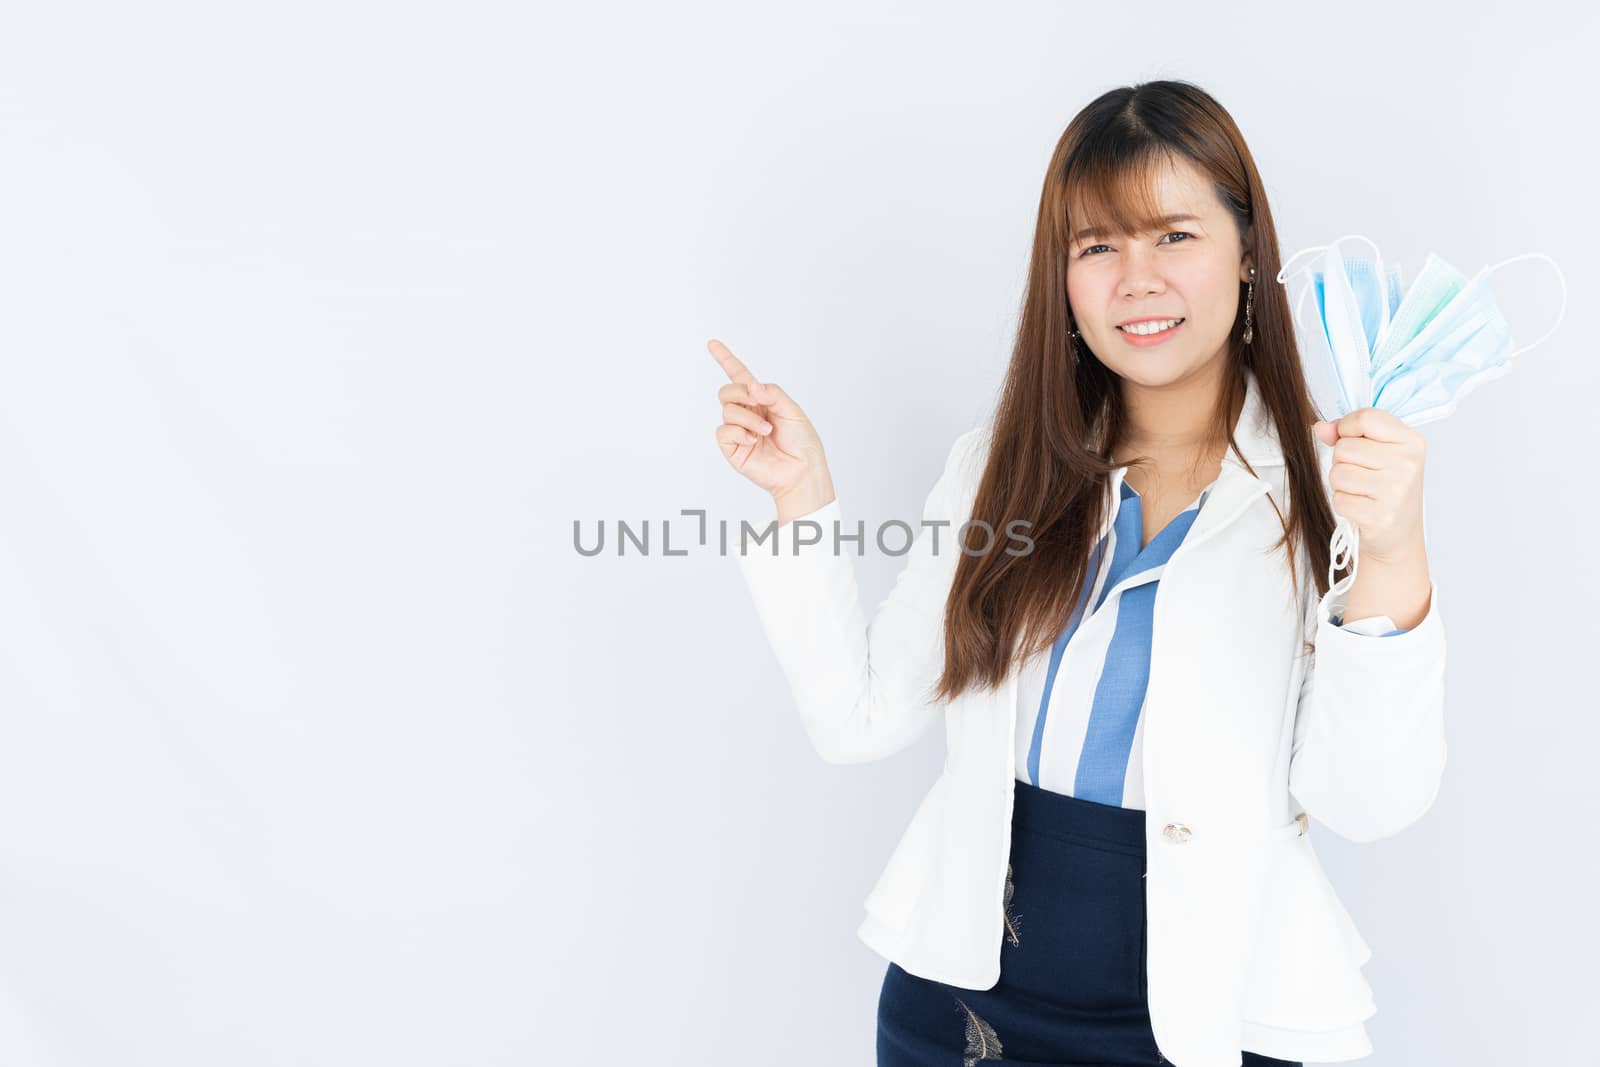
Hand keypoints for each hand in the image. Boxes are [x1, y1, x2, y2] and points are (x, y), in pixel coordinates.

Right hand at [708, 339, 835, 516]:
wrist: (802, 470)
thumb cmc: (801, 442)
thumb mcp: (791, 409)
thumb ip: (771, 392)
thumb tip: (751, 387)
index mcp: (761, 401)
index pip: (739, 377)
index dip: (726, 359)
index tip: (712, 343)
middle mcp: (747, 413)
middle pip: (728, 391)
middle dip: (741, 391)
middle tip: (758, 400)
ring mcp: (738, 431)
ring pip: (727, 410)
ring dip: (748, 418)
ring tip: (766, 431)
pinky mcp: (732, 448)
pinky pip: (724, 431)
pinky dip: (740, 432)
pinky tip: (754, 441)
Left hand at [1312, 408, 1425, 565]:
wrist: (1398, 534)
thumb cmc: (1386, 488)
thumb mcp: (1377, 452)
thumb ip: (1347, 434)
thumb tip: (1320, 427)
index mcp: (1411, 442)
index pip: (1366, 418)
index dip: (1347, 428)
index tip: (1353, 440)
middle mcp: (1407, 464)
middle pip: (1344, 447)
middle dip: (1343, 461)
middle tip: (1363, 475)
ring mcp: (1395, 491)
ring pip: (1338, 473)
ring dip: (1341, 485)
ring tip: (1362, 492)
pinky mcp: (1380, 517)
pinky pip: (1339, 500)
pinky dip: (1343, 504)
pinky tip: (1361, 508)